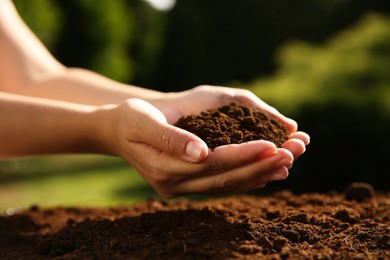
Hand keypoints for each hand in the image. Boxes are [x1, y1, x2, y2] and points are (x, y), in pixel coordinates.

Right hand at [103, 93, 308, 197]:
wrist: (119, 130)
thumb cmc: (131, 118)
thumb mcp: (143, 120)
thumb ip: (169, 137)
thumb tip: (200, 153)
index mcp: (165, 169)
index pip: (213, 163)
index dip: (244, 155)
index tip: (274, 144)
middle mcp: (176, 185)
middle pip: (226, 178)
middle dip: (262, 165)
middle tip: (295, 151)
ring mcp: (182, 188)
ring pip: (228, 184)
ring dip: (261, 173)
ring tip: (291, 161)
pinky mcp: (189, 184)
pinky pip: (223, 183)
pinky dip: (247, 177)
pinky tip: (269, 172)